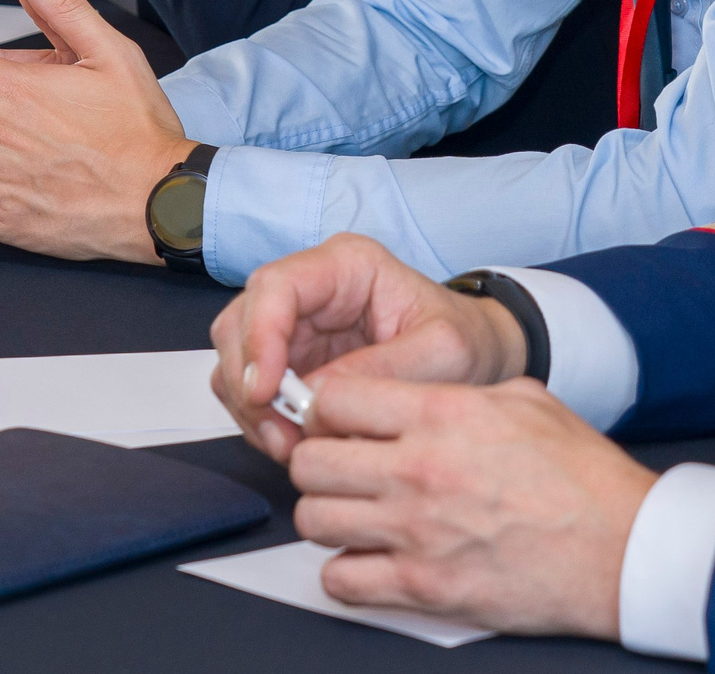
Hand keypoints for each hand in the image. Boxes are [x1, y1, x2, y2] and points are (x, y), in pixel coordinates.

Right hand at [212, 235, 530, 463]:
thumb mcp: (443, 353)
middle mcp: (312, 288)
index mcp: (347, 265)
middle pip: (241, 323)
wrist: (476, 357)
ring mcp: (297, 326)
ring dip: (252, 410)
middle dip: (249, 383)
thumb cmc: (465, 341)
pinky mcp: (293, 362)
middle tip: (281, 436)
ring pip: (237, 360)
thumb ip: (384, 370)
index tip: (266, 392)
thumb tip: (316, 399)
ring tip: (292, 448)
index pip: (276, 286)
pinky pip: (252, 390)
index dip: (259, 337)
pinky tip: (293, 444)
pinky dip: (261, 421)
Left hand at [289, 374, 653, 638]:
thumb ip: (456, 393)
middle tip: (340, 468)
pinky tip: (370, 560)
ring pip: (314, 520)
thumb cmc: (582, 476)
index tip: (337, 420)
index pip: (336, 399)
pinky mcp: (423, 589)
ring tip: (354, 514)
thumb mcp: (523, 400)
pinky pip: (340, 581)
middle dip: (318, 461)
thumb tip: (412, 396)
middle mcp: (418, 470)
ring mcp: (416, 533)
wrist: (621, 548)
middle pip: (311, 461)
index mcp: (442, 414)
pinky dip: (346, 572)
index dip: (328, 408)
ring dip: (328, 516)